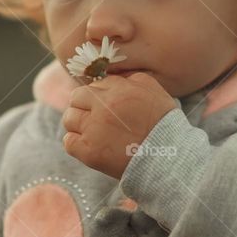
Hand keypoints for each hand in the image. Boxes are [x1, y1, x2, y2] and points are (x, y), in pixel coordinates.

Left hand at [62, 71, 176, 179]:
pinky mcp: (88, 151)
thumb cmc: (163, 125)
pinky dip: (75, 143)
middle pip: (76, 98)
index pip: (95, 85)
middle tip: (94, 118)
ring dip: (77, 123)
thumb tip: (112, 78)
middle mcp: (103, 106)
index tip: (104, 106)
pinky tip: (88, 146)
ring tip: (91, 132)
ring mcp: (93, 129)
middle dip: (83, 106)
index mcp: (119, 90)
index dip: (98, 95)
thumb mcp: (154, 91)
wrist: (168, 158)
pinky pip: (68, 142)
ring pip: (69, 118)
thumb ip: (132, 79)